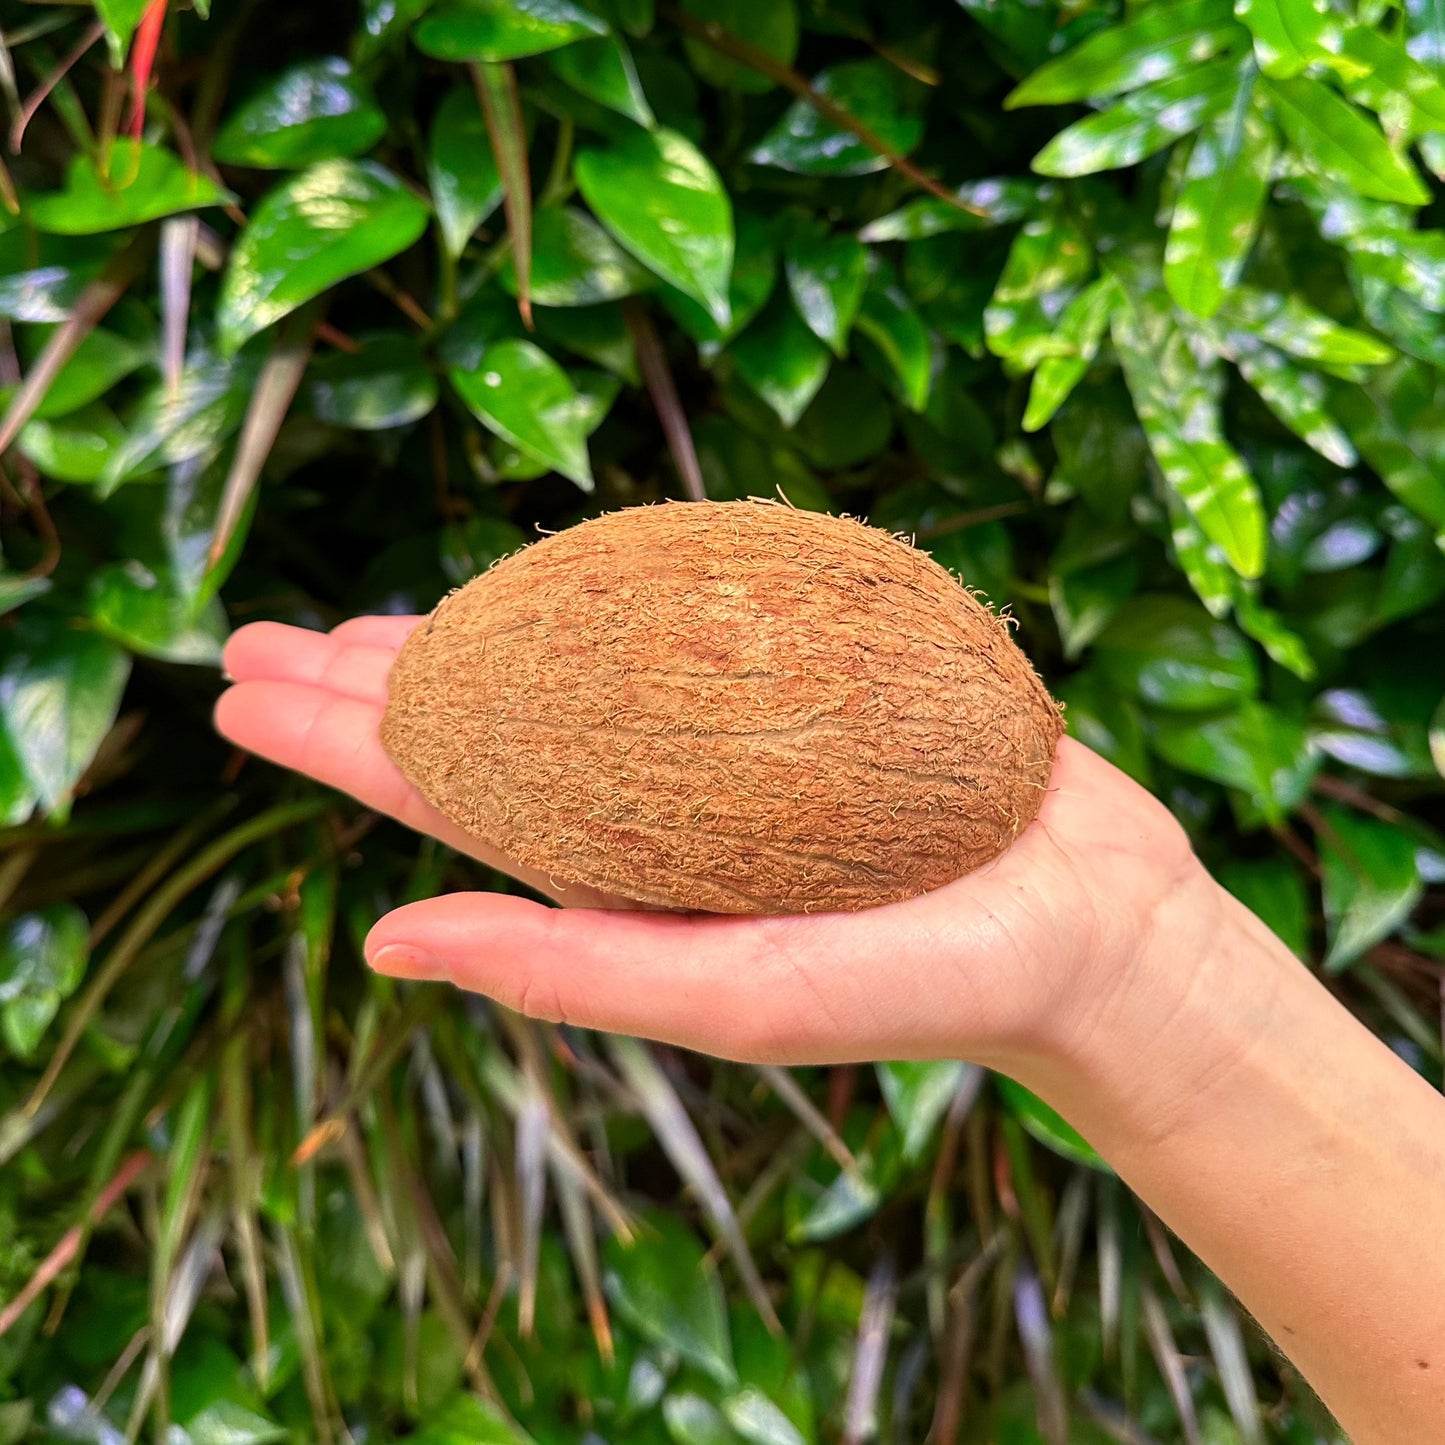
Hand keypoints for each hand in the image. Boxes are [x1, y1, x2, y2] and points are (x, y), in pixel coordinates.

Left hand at [216, 616, 1214, 1070]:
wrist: (1090, 923)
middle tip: (264, 638)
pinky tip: (565, 585)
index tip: (242, 687)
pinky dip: (610, 605)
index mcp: (624, 879)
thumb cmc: (928, 982)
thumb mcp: (741, 994)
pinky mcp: (802, 692)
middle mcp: (655, 810)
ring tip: (375, 618)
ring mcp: (725, 748)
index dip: (336, 741)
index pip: (445, 797)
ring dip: (470, 644)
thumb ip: (573, 969)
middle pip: (482, 730)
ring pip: (566, 676)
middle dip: (369, 687)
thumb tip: (385, 944)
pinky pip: (683, 633)